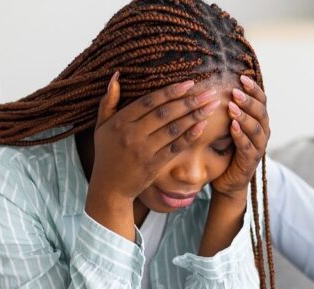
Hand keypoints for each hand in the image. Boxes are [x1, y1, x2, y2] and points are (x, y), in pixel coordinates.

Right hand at [88, 72, 221, 203]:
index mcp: (120, 122)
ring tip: (211, 106)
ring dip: (195, 116)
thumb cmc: (107, 153)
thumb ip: (108, 100)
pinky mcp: (154, 165)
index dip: (170, 91)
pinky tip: (203, 125)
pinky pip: (175, 147)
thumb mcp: (101, 126)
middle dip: (189, 101)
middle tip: (209, 92)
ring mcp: (144, 151)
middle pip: (165, 113)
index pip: (149, 101)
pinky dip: (189, 136)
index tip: (189, 83)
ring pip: (173, 129)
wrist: (109, 187)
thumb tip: (116, 75)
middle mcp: (132, 135)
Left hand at [213, 75, 270, 199]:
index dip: (254, 89)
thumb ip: (229, 109)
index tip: (241, 77)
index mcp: (259, 121)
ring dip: (244, 116)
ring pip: (257, 129)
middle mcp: (263, 133)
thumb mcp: (227, 126)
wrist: (227, 180)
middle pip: (261, 112)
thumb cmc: (226, 150)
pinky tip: (232, 127)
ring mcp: (258, 148)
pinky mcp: (250, 161)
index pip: (261, 101)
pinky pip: (248, 146)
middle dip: (249, 100)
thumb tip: (216, 83)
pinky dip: (241, 136)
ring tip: (232, 106)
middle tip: (236, 91)